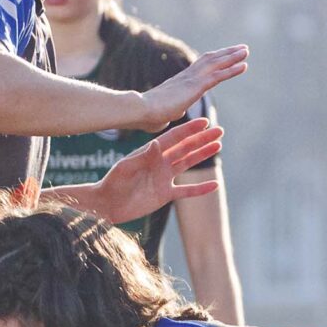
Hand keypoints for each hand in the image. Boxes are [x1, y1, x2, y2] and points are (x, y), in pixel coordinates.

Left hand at [85, 118, 223, 223]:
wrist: (107, 205)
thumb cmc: (112, 183)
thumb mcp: (126, 168)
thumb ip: (143, 156)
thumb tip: (157, 142)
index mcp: (151, 153)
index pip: (173, 138)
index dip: (189, 130)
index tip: (204, 121)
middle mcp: (160, 163)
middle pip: (185, 148)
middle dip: (202, 139)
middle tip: (219, 130)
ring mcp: (164, 178)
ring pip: (188, 164)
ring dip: (203, 155)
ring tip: (218, 145)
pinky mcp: (165, 194)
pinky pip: (186, 191)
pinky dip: (200, 188)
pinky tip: (215, 184)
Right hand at [132, 44, 247, 129]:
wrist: (140, 110)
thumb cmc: (147, 116)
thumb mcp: (163, 114)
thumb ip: (170, 112)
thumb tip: (173, 115)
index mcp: (179, 82)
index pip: (199, 67)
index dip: (213, 61)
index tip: (224, 57)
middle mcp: (186, 77)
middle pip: (210, 60)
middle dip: (226, 53)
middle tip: (241, 48)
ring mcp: (191, 80)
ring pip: (216, 64)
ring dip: (232, 57)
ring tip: (245, 51)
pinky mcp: (195, 86)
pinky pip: (218, 76)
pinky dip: (232, 70)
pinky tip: (243, 66)